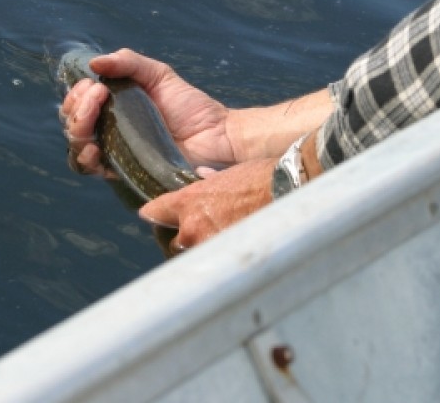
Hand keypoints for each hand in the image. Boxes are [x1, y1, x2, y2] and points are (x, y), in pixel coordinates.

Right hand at [59, 48, 235, 174]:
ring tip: (94, 111)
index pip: (78, 104)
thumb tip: (94, 63)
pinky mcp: (124, 172)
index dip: (77, 95)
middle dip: (76, 107)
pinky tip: (95, 146)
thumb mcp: (158, 74)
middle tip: (98, 93)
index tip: (94, 83)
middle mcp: (108, 131)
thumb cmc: (189, 105)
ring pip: (77, 147)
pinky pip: (93, 170)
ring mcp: (114, 153)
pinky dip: (86, 157)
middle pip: (73, 124)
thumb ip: (127, 63)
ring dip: (78, 127)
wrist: (216, 135)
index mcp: (112, 108)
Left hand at [138, 158, 275, 253]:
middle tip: (205, 234)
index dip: (154, 215)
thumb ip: (211, 183)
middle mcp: (192, 227)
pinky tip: (237, 258)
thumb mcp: (228, 174)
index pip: (155, 212)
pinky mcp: (228, 260)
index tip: (151, 216)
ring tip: (224, 248)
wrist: (288, 190)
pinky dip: (225, 262)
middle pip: (177, 241)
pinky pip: (218, 265)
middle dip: (188, 238)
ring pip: (198, 255)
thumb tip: (205, 178)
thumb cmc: (261, 177)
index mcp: (188, 201)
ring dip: (208, 251)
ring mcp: (209, 246)